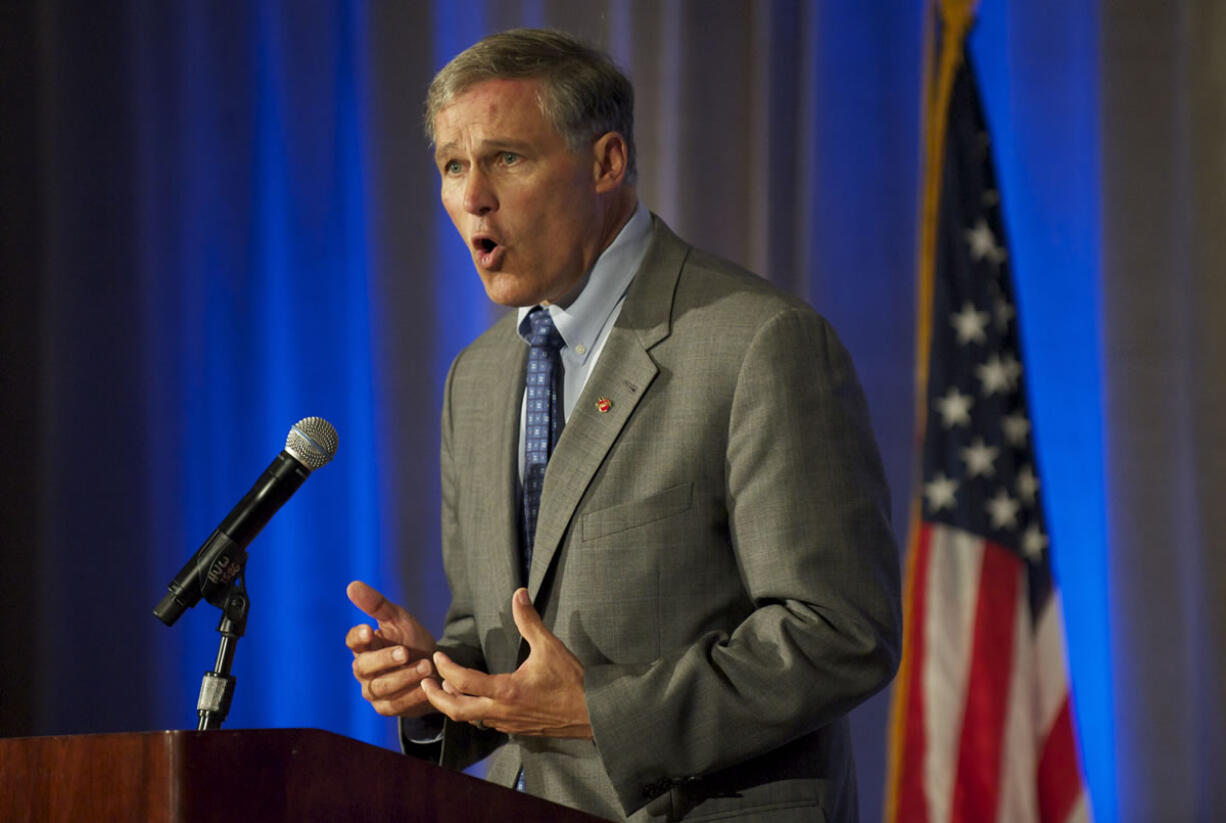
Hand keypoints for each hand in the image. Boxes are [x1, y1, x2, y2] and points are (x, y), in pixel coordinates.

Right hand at [345, 580, 437, 717]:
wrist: (435, 668)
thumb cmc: (412, 640)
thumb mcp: (399, 619)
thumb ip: (376, 605)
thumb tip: (352, 585)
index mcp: (365, 645)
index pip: (353, 641)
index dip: (358, 637)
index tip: (369, 630)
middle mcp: (364, 669)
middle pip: (364, 666)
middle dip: (385, 659)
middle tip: (405, 652)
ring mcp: (374, 691)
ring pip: (380, 687)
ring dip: (403, 677)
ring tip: (426, 667)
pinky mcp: (387, 708)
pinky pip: (396, 705)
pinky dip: (412, 696)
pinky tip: (426, 686)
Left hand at [422, 588, 591, 738]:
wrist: (592, 714)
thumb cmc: (572, 681)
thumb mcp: (550, 647)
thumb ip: (530, 621)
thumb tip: (519, 593)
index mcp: (505, 690)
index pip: (463, 681)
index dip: (446, 668)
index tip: (438, 656)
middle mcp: (501, 711)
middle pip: (456, 710)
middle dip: (436, 697)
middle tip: (425, 682)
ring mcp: (508, 724)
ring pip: (471, 719)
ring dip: (455, 704)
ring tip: (447, 688)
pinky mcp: (517, 729)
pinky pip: (487, 723)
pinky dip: (473, 711)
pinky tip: (476, 700)